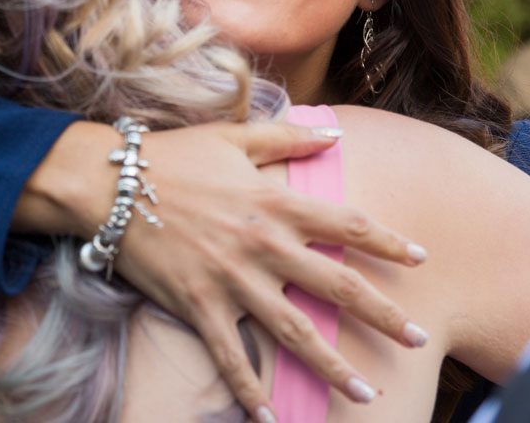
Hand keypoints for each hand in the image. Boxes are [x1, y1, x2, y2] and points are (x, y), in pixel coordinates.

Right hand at [114, 121, 427, 421]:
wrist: (108, 184)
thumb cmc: (173, 155)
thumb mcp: (234, 135)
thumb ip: (289, 137)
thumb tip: (335, 135)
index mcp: (275, 201)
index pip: (348, 224)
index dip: (388, 242)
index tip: (421, 257)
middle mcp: (262, 244)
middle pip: (336, 284)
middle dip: (382, 315)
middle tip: (418, 341)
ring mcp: (231, 280)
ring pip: (294, 331)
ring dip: (333, 366)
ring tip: (368, 394)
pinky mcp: (198, 306)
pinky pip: (231, 357)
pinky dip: (251, 392)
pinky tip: (272, 421)